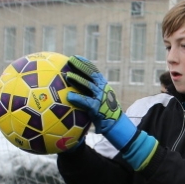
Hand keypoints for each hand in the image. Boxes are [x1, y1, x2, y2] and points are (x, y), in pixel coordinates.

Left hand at [65, 56, 156, 170]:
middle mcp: (104, 89)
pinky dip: (78, 98)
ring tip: (68, 76)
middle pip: (92, 74)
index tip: (76, 57)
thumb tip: (77, 90)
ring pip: (89, 86)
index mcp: (104, 86)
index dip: (86, 63)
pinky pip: (86, 102)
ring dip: (78, 80)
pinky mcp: (98, 108)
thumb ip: (91, 94)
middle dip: (81, 66)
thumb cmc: (105, 114)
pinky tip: (69, 96)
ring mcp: (101, 98)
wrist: (117, 126)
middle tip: (70, 60)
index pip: (94, 71)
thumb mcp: (100, 100)